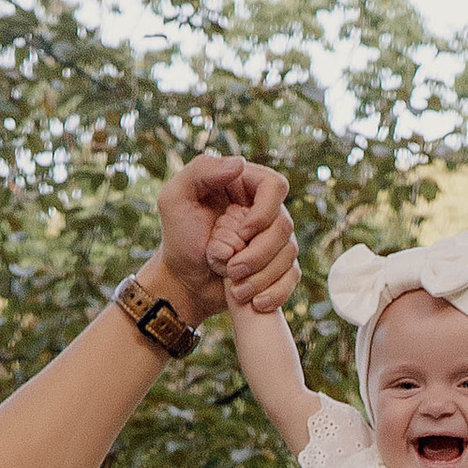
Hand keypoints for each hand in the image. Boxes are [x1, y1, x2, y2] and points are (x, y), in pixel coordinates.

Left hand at [155, 153, 293, 325]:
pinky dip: (276, 292)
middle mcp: (263, 210)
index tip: (244, 231)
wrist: (184, 281)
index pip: (275, 185)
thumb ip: (201, 171)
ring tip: (236, 288)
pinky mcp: (278, 266)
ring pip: (289, 253)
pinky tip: (256, 302)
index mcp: (244, 185)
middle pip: (285, 224)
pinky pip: (292, 277)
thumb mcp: (175, 198)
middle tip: (232, 269)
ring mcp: (273, 239)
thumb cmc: (177, 238)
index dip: (265, 210)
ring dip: (263, 275)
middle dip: (260, 252)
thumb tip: (240, 164)